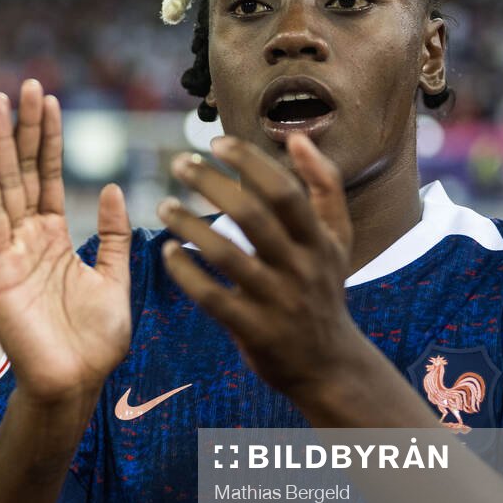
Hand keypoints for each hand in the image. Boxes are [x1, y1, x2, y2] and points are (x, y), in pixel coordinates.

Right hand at [0, 79, 131, 403]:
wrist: (76, 382)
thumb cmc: (95, 341)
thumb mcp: (116, 278)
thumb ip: (114, 235)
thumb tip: (115, 188)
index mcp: (58, 239)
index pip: (52, 178)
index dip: (51, 139)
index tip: (51, 100)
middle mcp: (31, 238)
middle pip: (27, 171)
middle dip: (26, 128)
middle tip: (25, 84)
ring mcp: (12, 250)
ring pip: (7, 185)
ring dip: (3, 143)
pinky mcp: (0, 267)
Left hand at [156, 133, 360, 398]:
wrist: (329, 365)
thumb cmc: (325, 290)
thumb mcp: (338, 239)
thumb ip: (325, 186)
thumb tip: (298, 137)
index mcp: (319, 240)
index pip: (284, 191)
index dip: (250, 162)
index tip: (217, 143)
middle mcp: (299, 268)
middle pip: (252, 216)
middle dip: (212, 184)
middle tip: (180, 164)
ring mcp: (276, 301)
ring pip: (227, 255)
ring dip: (191, 226)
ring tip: (164, 205)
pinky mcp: (254, 330)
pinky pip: (212, 297)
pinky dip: (186, 273)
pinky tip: (168, 252)